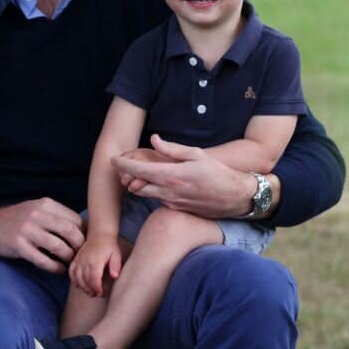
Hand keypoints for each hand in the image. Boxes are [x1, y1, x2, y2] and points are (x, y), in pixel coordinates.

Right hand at [0, 198, 84, 272]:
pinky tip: (59, 270)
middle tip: (82, 256)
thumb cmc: (21, 219)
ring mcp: (27, 230)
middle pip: (69, 231)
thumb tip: (85, 229)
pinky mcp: (19, 245)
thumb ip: (58, 216)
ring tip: (70, 264)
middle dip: (79, 246)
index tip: (87, 244)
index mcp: (46, 204)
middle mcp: (37, 215)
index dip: (84, 233)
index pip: (74, 219)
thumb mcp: (39, 210)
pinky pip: (42, 259)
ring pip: (57, 246)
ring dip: (68, 258)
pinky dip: (54, 267)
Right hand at [69, 233, 122, 296]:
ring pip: (77, 277)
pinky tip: (78, 285)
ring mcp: (79, 260)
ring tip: (89, 292)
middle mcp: (85, 261)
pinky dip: (73, 279)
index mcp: (96, 261)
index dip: (96, 288)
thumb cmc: (110, 246)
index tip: (101, 293)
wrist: (100, 234)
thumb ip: (116, 266)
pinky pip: (71, 271)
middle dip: (90, 289)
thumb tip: (115, 276)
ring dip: (82, 287)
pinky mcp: (76, 259)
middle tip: (96, 294)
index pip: (94, 278)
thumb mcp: (116, 255)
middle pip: (85, 280)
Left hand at [113, 135, 252, 217]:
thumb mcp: (196, 154)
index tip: (113, 159)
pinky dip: (152, 190)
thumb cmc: (217, 172)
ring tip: (137, 172)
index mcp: (171, 175)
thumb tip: (153, 139)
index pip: (138, 170)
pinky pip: (158, 199)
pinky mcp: (176, 209)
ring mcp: (171, 203)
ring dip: (138, 184)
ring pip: (145, 194)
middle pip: (135, 185)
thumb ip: (171, 149)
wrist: (235, 197)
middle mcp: (168, 192)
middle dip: (126, 176)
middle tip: (123, 166)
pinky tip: (158, 182)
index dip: (122, 164)